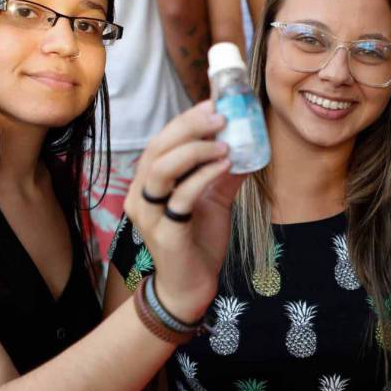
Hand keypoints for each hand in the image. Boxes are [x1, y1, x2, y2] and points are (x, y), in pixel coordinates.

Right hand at [123, 101, 248, 321]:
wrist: (192, 287)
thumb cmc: (198, 240)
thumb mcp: (215, 200)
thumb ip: (224, 174)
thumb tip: (248, 145)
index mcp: (149, 183)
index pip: (161, 142)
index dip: (186, 120)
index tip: (215, 104)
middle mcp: (142, 195)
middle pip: (157, 148)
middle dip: (189, 127)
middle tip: (221, 116)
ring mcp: (150, 215)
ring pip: (161, 169)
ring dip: (195, 150)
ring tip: (225, 143)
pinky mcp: (165, 234)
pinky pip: (181, 198)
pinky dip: (204, 176)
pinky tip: (227, 165)